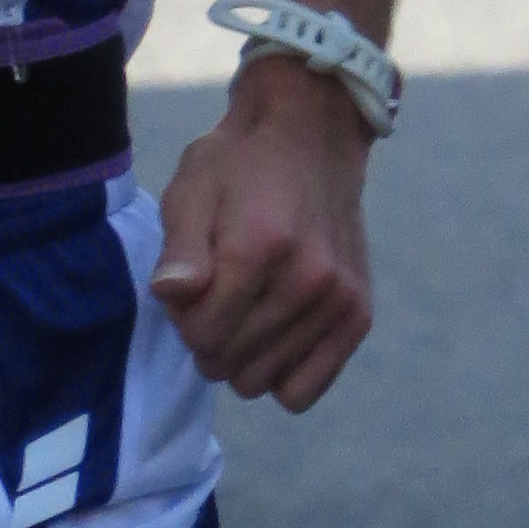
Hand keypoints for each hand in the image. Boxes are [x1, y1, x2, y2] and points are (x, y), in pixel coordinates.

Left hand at [150, 60, 373, 412]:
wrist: (311, 136)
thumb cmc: (239, 163)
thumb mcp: (192, 190)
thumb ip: (181, 249)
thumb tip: (170, 296)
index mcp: (259, 248)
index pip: (200, 334)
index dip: (181, 317)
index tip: (190, 286)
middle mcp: (307, 280)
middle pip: (228, 363)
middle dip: (207, 337)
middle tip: (214, 295)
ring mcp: (339, 301)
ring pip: (262, 382)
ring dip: (241, 355)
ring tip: (244, 308)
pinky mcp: (358, 314)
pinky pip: (305, 391)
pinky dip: (280, 372)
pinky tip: (273, 334)